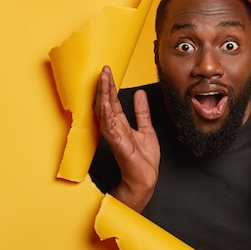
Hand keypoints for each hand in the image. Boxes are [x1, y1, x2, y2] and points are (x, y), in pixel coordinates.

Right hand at [94, 66, 159, 211]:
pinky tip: (106, 102)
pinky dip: (107, 113)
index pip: (113, 102)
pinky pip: (110, 126)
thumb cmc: (143, 160)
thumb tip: (140, 94)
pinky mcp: (117, 144)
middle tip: (104, 69)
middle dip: (105, 86)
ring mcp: (114, 135)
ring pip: (105, 111)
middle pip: (107, 103)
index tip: (108, 72)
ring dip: (104, 94)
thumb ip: (142, 112)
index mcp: (121, 124)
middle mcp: (115, 128)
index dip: (110, 87)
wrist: (145, 179)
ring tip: (103, 79)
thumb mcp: (147, 129)